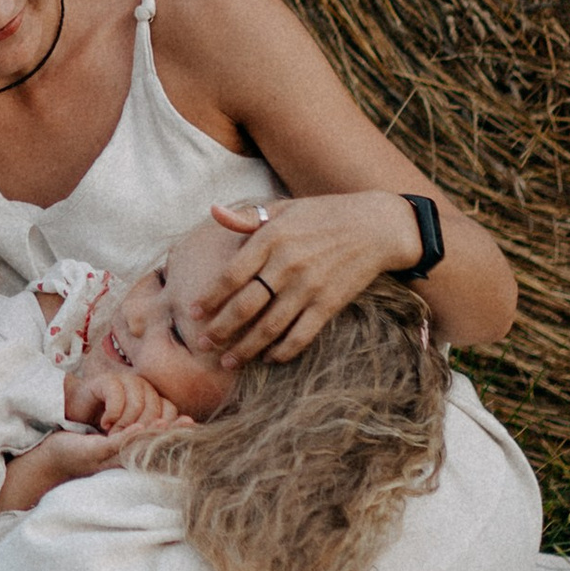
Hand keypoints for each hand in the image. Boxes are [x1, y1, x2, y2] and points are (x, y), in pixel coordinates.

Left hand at [0, 414, 181, 511]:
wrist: (52, 458)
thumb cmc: (82, 449)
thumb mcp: (109, 441)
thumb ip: (129, 436)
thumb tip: (150, 422)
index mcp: (127, 457)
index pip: (157, 448)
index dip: (176, 438)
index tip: (195, 425)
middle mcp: (122, 461)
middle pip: (154, 449)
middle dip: (174, 437)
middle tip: (192, 424)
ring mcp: (110, 458)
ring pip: (139, 446)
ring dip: (157, 434)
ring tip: (173, 423)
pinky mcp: (95, 453)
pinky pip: (117, 445)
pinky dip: (131, 435)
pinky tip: (143, 425)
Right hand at [62, 358, 177, 435]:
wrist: (73, 416)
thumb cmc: (103, 429)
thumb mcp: (129, 437)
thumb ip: (152, 434)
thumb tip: (189, 425)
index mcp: (152, 401)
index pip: (170, 411)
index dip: (163, 427)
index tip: (147, 443)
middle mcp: (142, 388)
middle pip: (155, 408)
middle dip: (139, 431)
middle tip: (123, 442)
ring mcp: (125, 381)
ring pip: (138, 403)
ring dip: (124, 424)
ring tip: (112, 434)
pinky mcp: (107, 380)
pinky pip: (118, 396)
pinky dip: (112, 414)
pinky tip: (104, 423)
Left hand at [195, 192, 429, 362]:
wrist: (376, 226)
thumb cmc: (324, 214)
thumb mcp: (284, 208)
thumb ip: (247, 217)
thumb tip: (213, 212)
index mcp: (271, 238)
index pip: (231, 275)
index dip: (210, 297)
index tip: (193, 313)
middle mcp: (287, 264)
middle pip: (245, 306)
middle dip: (220, 329)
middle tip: (203, 344)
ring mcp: (309, 287)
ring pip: (270, 326)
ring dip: (246, 348)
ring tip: (228, 361)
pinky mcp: (329, 304)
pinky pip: (301, 335)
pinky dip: (283, 351)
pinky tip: (269, 358)